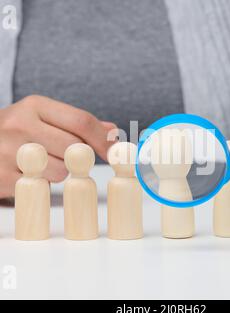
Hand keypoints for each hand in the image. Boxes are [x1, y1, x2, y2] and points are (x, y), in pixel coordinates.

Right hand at [0, 95, 116, 197]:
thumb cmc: (17, 133)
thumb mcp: (43, 118)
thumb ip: (78, 124)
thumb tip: (113, 132)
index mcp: (35, 106)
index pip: (82, 121)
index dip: (103, 139)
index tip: (114, 152)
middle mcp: (20, 124)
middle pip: (75, 147)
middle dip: (80, 156)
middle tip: (70, 157)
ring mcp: (8, 151)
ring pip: (61, 170)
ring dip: (60, 171)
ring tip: (43, 163)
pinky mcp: (3, 176)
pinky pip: (42, 185)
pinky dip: (43, 182)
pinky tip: (30, 173)